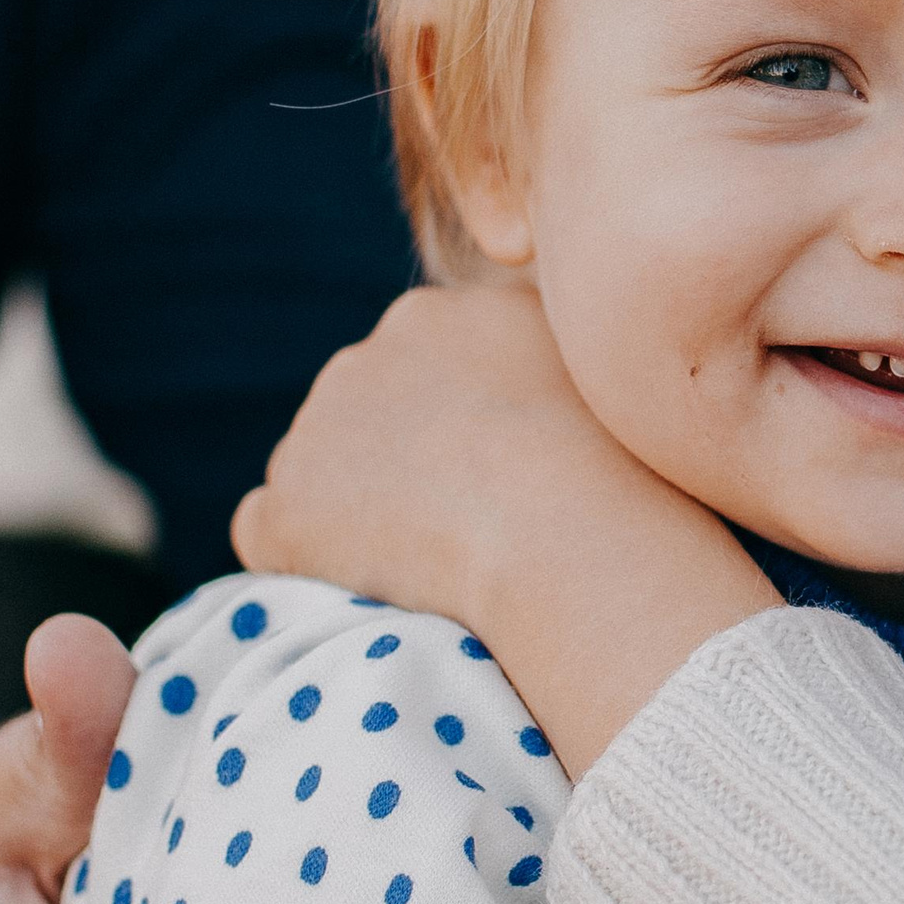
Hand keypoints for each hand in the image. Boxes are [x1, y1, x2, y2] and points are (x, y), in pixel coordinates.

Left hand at [234, 285, 773, 775]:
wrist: (568, 538)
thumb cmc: (627, 471)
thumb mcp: (619, 373)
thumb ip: (573, 354)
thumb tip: (577, 365)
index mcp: (441, 316)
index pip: (435, 368)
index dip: (474, 431)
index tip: (515, 479)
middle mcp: (364, 355)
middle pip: (374, 416)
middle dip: (411, 463)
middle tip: (476, 526)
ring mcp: (312, 435)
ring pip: (326, 475)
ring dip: (363, 513)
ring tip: (438, 565)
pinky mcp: (280, 513)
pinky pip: (276, 536)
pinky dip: (313, 563)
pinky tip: (381, 587)